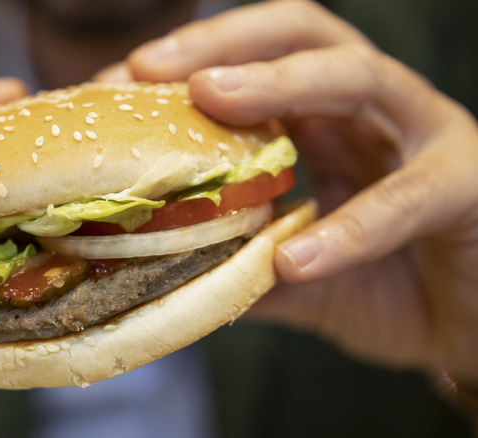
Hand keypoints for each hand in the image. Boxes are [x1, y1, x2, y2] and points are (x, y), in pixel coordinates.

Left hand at [109, 1, 477, 385]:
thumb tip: (157, 277)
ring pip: (359, 78)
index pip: (251, 66)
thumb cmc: (383, 287)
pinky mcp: (469, 183)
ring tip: (212, 98)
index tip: (112, 86)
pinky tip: (298, 259)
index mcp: (321, 120)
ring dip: (281, 84)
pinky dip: (352, 226)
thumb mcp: (293, 276)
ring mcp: (425, 135)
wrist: (467, 328)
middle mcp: (370, 110)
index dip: (182, 67)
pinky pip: (411, 193)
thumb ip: (236, 268)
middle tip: (151, 66)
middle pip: (300, 37)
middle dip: (222, 44)